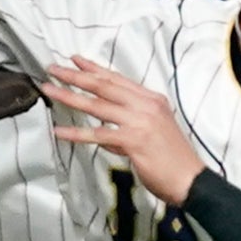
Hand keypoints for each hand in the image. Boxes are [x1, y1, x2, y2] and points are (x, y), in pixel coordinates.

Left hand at [43, 56, 204, 202]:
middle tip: (53, 68)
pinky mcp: (133, 140)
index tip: (75, 60)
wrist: (190, 180)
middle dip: (76, 76)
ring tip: (49, 89)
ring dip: (69, 96)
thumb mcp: (152, 132)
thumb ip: (127, 126)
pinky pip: (98, 135)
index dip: (94, 69)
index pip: (117, 79)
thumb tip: (103, 130)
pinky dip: (76, 133)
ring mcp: (140, 121)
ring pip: (97, 105)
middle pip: (104, 86)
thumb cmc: (173, 160)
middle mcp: (146, 105)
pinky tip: (60, 131)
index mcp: (152, 100)